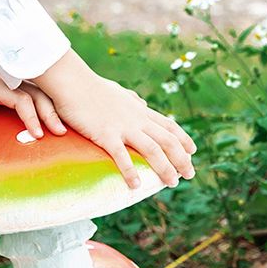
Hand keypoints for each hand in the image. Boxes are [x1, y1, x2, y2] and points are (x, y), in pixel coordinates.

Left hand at [0, 68, 65, 145]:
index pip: (20, 98)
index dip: (30, 116)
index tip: (37, 134)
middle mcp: (12, 81)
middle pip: (37, 94)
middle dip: (50, 113)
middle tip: (59, 132)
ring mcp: (18, 83)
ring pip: (42, 93)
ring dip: (53, 109)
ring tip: (62, 129)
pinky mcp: (21, 87)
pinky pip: (39, 95)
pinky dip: (49, 106)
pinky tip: (57, 120)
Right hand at [30, 51, 195, 188]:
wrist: (72, 81)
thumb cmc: (90, 86)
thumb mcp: (117, 91)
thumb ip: (131, 99)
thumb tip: (141, 103)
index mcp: (139, 110)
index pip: (169, 125)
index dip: (183, 139)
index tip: (193, 151)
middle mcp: (137, 119)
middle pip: (168, 141)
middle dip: (182, 159)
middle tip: (190, 175)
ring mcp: (123, 127)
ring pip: (153, 150)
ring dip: (165, 168)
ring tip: (172, 183)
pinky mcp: (106, 134)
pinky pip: (122, 157)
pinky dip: (131, 172)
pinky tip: (136, 186)